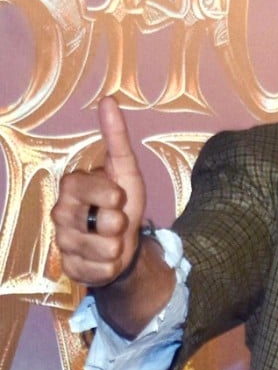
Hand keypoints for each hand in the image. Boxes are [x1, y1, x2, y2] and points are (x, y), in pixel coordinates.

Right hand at [52, 97, 146, 285]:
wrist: (124, 243)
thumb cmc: (122, 204)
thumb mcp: (126, 170)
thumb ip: (116, 138)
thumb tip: (108, 100)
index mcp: (71, 188)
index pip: (88, 188)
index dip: (111, 195)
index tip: (118, 198)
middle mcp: (60, 214)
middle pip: (101, 222)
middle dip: (119, 223)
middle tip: (116, 221)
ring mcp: (63, 242)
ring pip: (102, 248)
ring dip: (118, 246)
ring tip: (113, 239)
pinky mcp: (70, 267)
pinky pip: (98, 270)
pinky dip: (111, 265)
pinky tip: (106, 258)